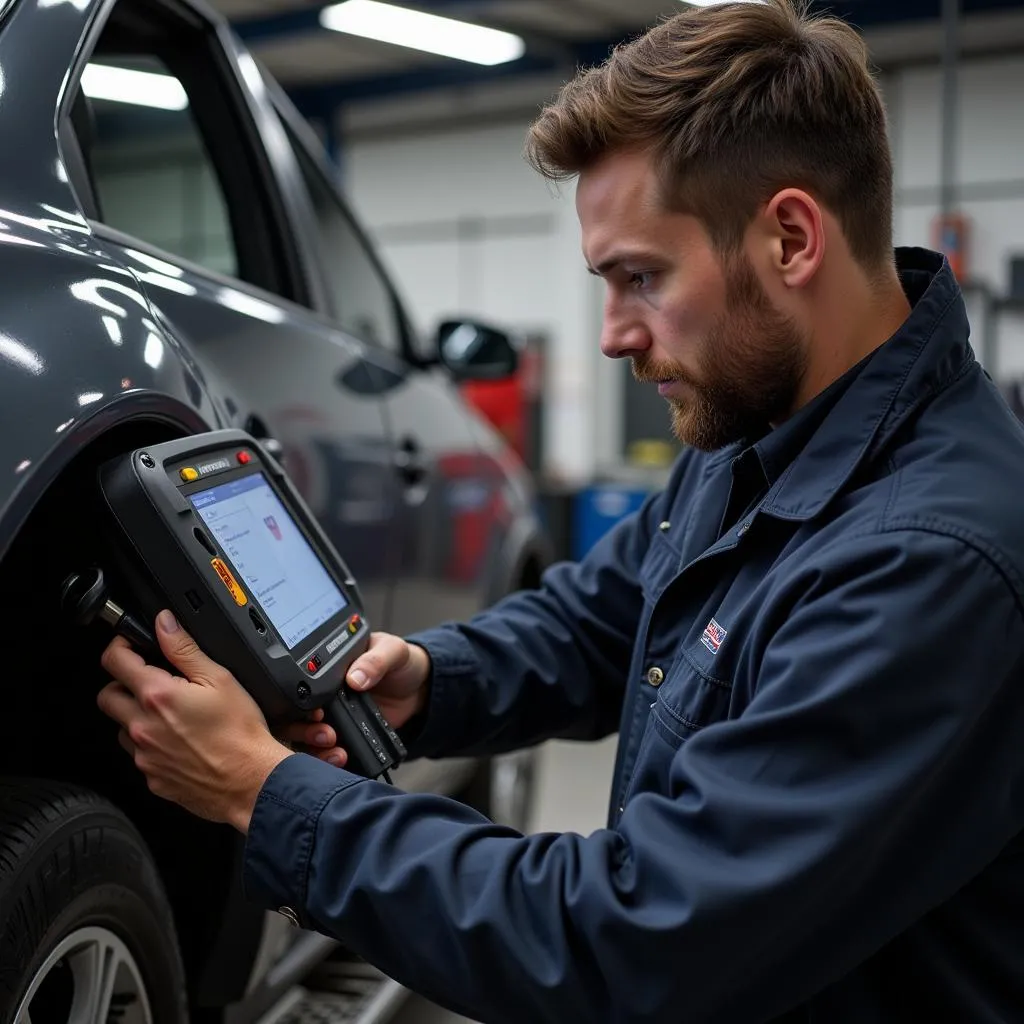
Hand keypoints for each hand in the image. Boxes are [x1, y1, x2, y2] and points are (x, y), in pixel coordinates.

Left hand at [97, 610, 291, 832]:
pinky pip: (139, 755)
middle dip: (123, 683)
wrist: (251, 781)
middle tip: (151, 681)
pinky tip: (180, 741)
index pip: (115, 661)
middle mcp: (142, 727)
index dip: (121, 646)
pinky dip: (152, 744)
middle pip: (107, 696)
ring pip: (121, 728)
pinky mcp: (152, 777)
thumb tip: (164, 624)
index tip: (133, 645)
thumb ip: (184, 649)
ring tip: (171, 715)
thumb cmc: (241, 733)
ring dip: (136, 716)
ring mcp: (144, 755)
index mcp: (157, 696)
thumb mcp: (219, 678)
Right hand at [273, 632, 430, 764]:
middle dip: (303, 729)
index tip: (316, 711)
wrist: (419, 690)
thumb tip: (355, 677)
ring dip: (312, 747)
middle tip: (326, 733)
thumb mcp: (391, 651)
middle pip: (295, 715)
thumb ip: (375, 660)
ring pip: (304, 737)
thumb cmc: (402, 663)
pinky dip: (327, 758)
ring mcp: (332, 717)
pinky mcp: (343, 736)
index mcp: (328, 668)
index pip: (302, 684)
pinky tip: (339, 759)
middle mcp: (323, 694)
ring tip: (334, 749)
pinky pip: (325, 750)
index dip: (301, 701)